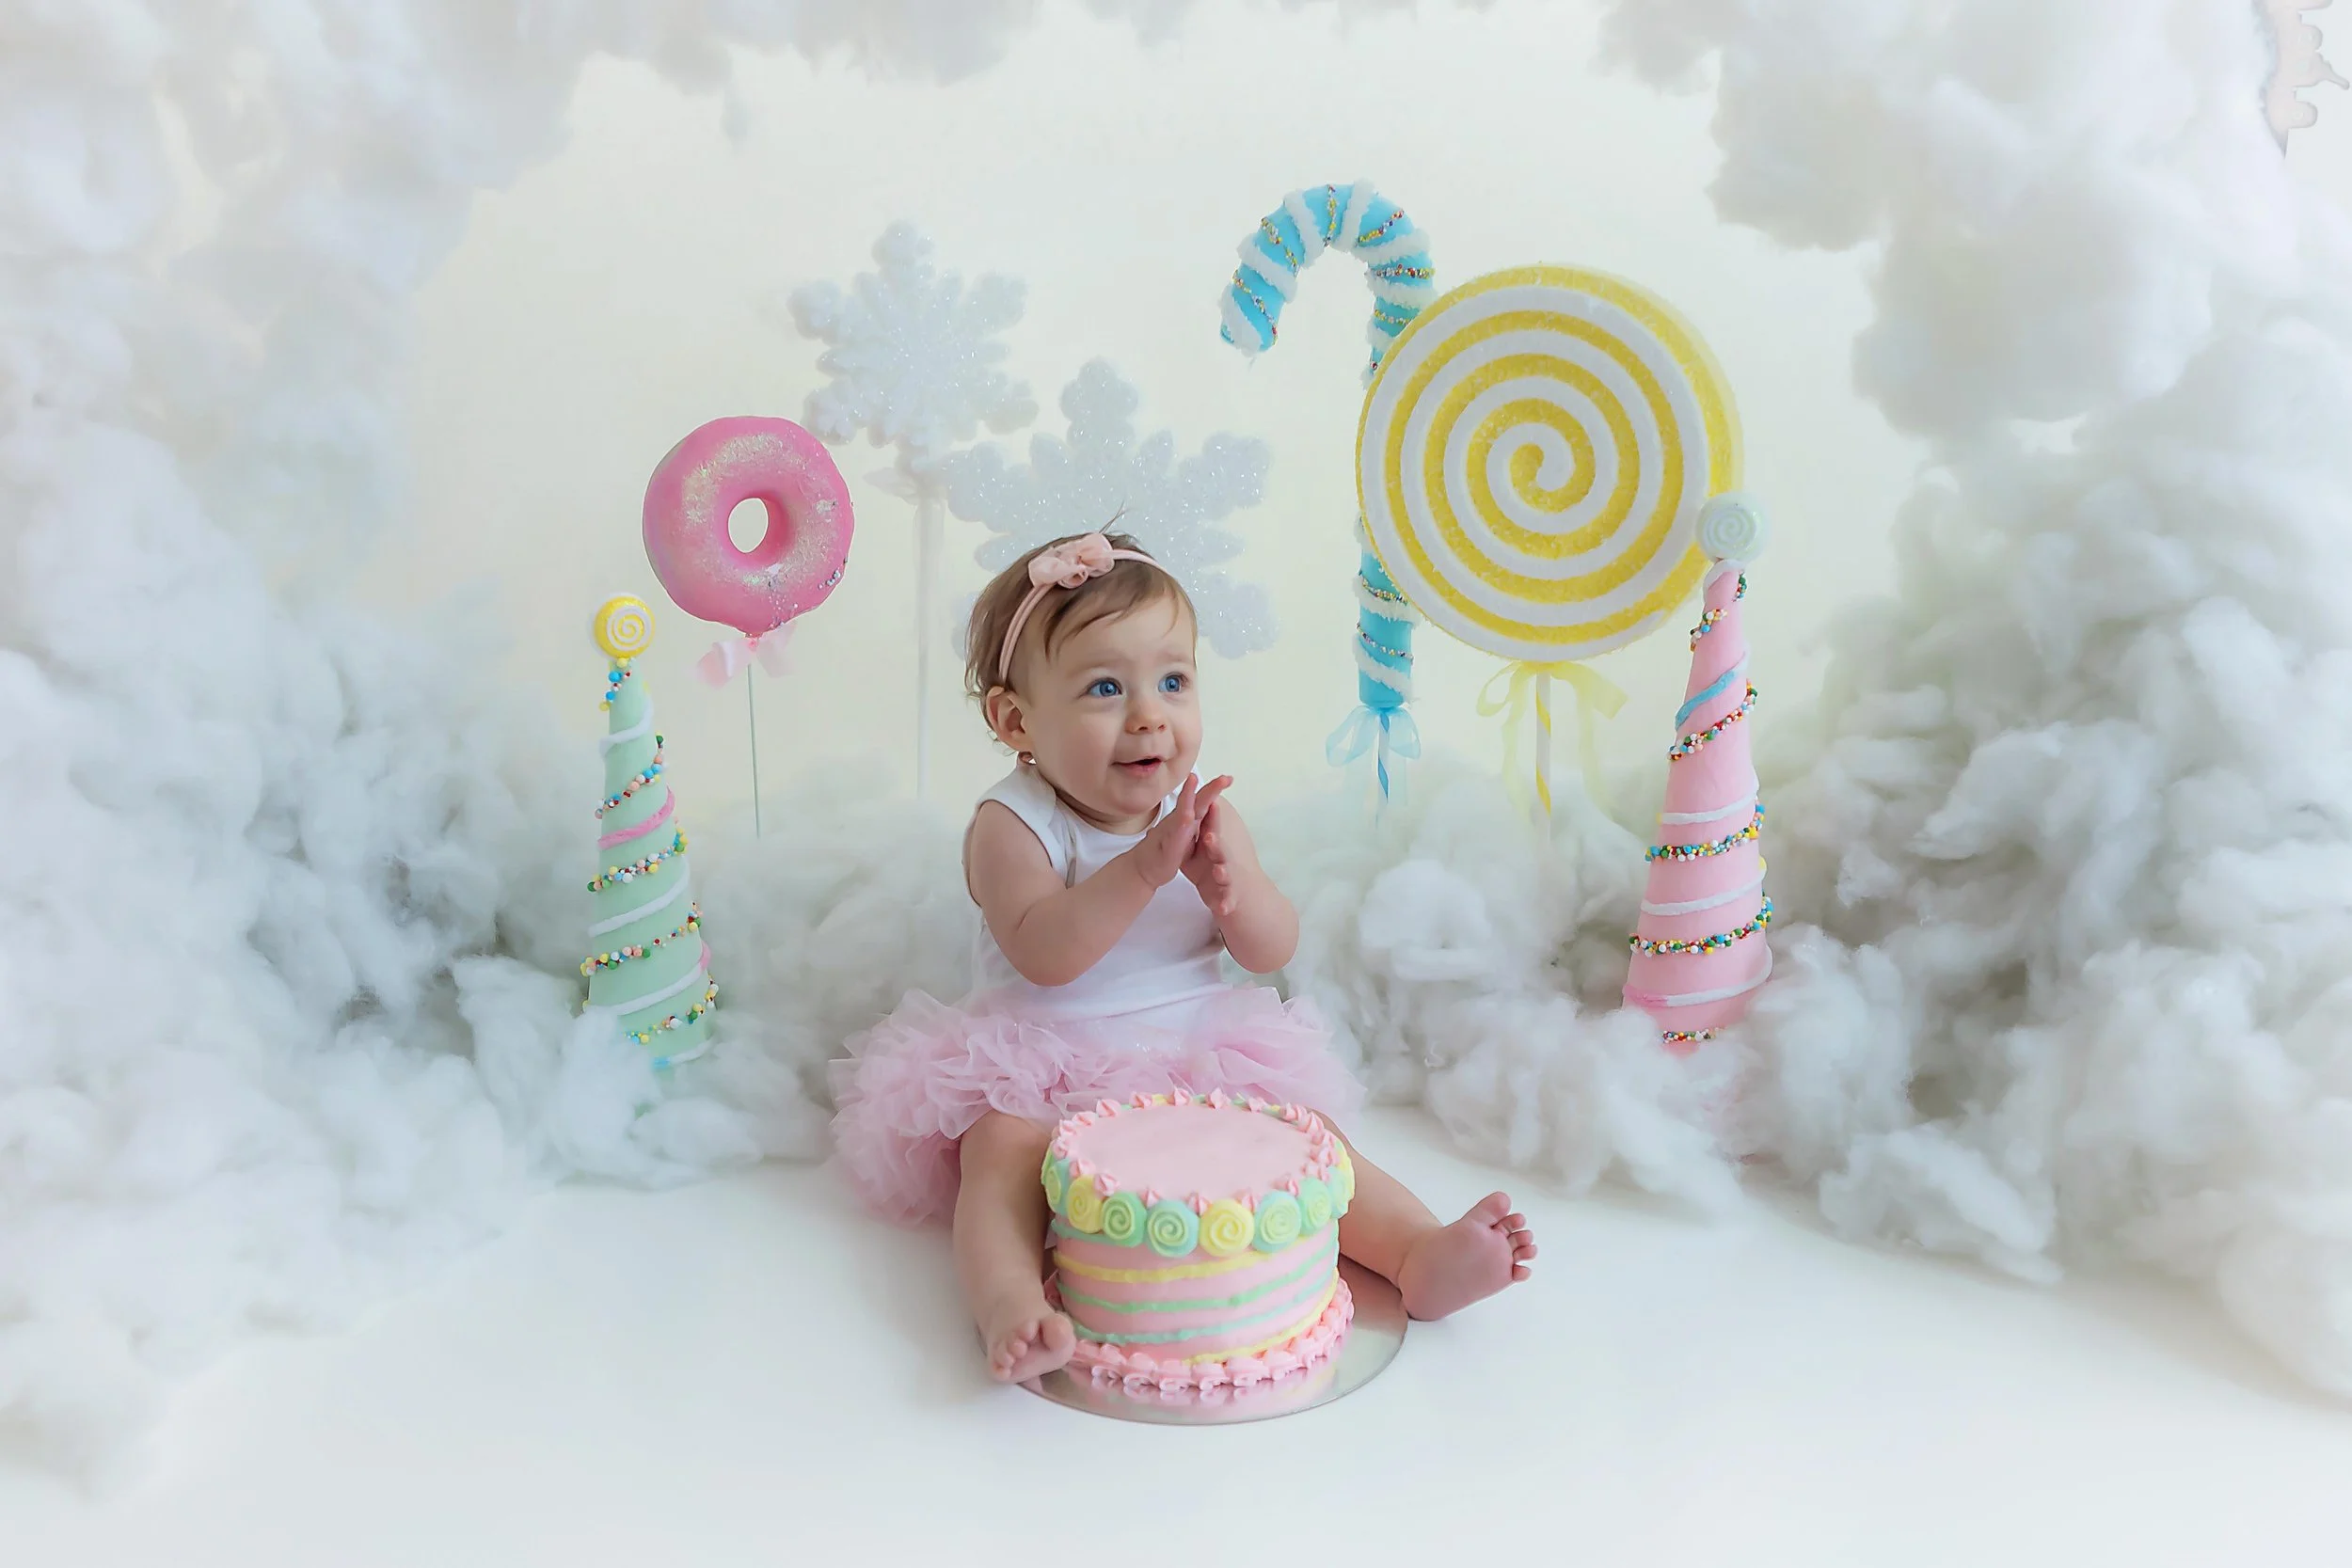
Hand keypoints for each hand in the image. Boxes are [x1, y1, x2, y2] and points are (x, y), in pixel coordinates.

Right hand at [1127, 774, 1229, 889]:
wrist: (1142, 869)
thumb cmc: (1162, 852)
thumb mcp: (1182, 834)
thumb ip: (1186, 820)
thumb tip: (1191, 808)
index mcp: (1188, 819)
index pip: (1202, 801)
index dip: (1214, 789)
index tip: (1227, 778)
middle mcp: (1181, 821)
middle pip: (1197, 801)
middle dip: (1211, 788)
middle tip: (1226, 777)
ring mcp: (1174, 830)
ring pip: (1185, 810)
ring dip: (1190, 795)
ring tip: (1196, 779)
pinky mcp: (1170, 843)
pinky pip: (1176, 831)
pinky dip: (1182, 820)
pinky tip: (1188, 813)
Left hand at [1181, 789, 1240, 917]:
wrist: (1241, 891)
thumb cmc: (1219, 864)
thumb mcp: (1207, 846)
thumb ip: (1203, 827)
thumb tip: (1196, 801)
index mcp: (1217, 845)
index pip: (1214, 828)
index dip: (1213, 816)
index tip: (1211, 803)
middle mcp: (1226, 858)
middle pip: (1221, 849)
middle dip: (1216, 843)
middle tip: (1209, 836)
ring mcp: (1230, 878)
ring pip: (1227, 874)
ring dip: (1223, 872)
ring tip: (1219, 871)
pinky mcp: (1230, 896)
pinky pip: (1228, 901)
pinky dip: (1225, 904)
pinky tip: (1222, 909)